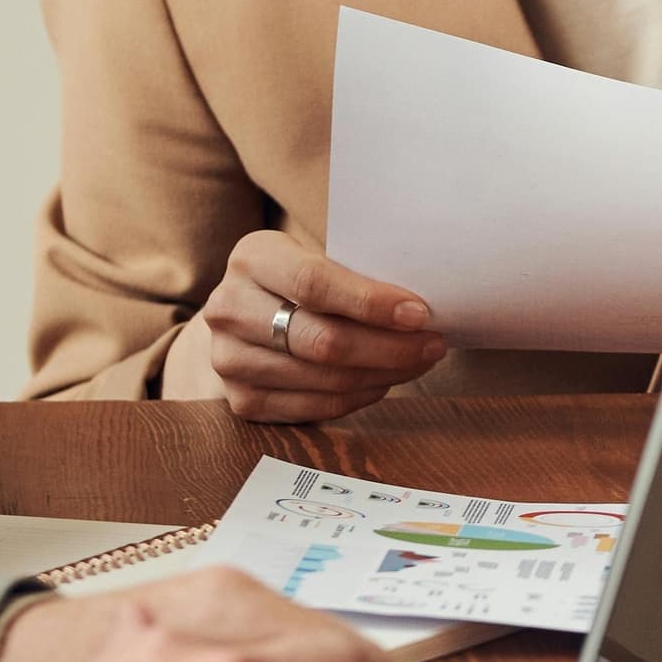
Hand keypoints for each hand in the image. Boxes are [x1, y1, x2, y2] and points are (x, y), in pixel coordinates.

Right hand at [179, 231, 444, 424]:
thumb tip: (422, 307)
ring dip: (384, 374)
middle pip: (322, 340)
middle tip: (433, 344)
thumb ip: (358, 272)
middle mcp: (228, 308)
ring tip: (419, 361)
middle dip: (390, 347)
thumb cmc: (303, 278)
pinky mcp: (241, 400)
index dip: (371, 303)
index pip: (315, 284)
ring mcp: (228, 359)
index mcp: (252, 258)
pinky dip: (360, 396)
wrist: (249, 312)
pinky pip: (314, 407)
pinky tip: (386, 380)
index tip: (419, 314)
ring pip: (323, 379)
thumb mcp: (320, 254)